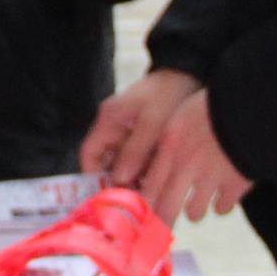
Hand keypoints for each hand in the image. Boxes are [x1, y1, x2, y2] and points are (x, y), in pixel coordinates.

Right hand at [82, 69, 201, 203]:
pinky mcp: (143, 136)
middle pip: (106, 162)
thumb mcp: (152, 123)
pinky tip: (159, 181)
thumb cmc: (167, 96)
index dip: (93, 176)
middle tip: (135, 199)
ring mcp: (127, 132)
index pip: (89, 153)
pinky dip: (146, 170)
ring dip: (134, 178)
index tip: (107, 195)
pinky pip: (139, 159)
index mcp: (108, 120)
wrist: (187, 76)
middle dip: (118, 181)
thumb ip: (135, 151)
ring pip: (124, 163)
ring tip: (150, 193)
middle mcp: (113, 128)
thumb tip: (119, 180)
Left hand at [128, 84, 252, 223]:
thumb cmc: (212, 107)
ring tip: (199, 200)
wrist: (252, 105)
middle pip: (166, 210)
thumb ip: (166, 143)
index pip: (147, 189)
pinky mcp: (235, 185)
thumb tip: (153, 168)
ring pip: (194, 214)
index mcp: (169, 147)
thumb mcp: (180, 117)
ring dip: (195, 210)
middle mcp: (186, 166)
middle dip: (164, 221)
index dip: (143, 207)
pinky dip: (222, 205)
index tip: (143, 216)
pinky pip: (222, 209)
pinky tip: (223, 195)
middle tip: (164, 226)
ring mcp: (211, 178)